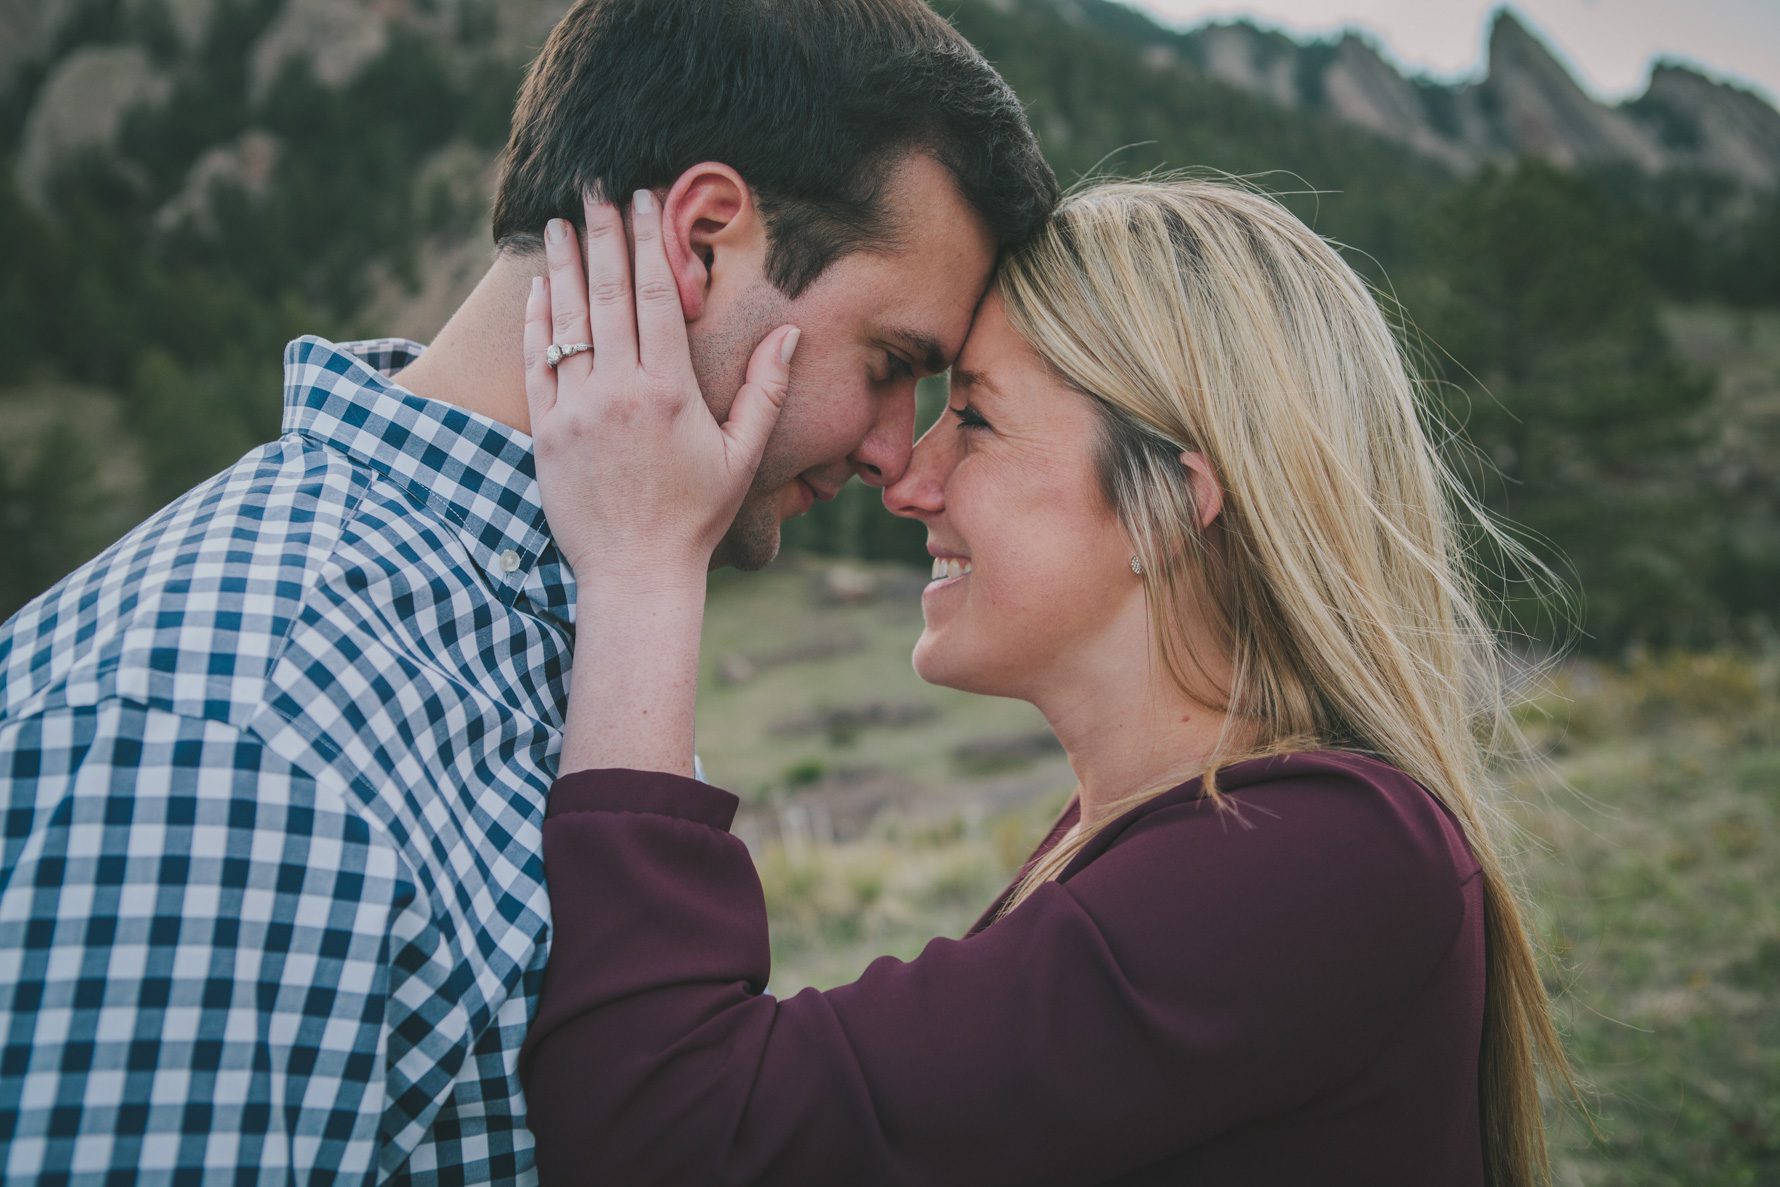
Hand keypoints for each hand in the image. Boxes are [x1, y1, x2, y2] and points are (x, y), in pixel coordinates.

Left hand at [524, 189, 799, 584]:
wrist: (635, 573)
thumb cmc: (697, 515)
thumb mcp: (742, 455)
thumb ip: (766, 390)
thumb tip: (790, 332)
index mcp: (670, 391)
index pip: (654, 296)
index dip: (646, 241)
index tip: (641, 201)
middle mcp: (619, 392)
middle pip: (607, 293)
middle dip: (602, 235)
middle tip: (595, 189)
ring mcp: (576, 410)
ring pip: (567, 320)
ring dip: (565, 265)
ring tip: (562, 223)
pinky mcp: (547, 432)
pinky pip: (538, 363)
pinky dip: (539, 322)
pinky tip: (542, 289)